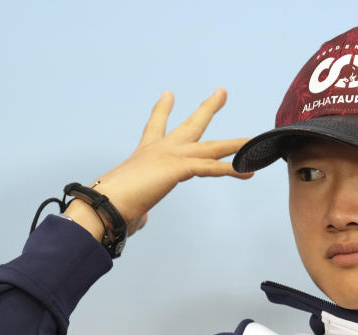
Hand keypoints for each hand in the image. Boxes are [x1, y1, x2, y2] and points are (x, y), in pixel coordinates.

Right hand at [67, 88, 252, 239]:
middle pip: (191, 125)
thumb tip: (138, 219)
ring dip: (235, 144)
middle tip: (222, 92)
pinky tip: (248, 171)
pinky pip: (211, 167)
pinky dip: (231, 169)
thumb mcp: (129, 206)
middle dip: (208, 108)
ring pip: (211, 147)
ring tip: (254, 139)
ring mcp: (170, 156)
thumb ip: (139, 210)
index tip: (169, 94)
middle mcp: (159, 150)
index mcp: (145, 155)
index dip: (163, 110)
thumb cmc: (112, 208)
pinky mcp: (178, 168)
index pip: (156, 127)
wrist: (103, 205)